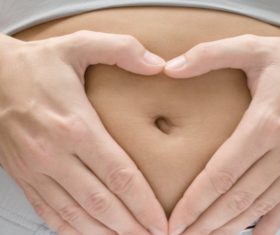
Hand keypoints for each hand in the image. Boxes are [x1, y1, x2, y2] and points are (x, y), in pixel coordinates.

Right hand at [0, 31, 166, 234]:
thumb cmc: (37, 65)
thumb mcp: (79, 44)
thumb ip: (121, 49)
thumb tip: (157, 63)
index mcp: (75, 125)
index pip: (118, 174)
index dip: (143, 202)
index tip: (161, 220)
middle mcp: (55, 154)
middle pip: (101, 202)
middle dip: (130, 226)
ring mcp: (37, 170)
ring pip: (76, 215)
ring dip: (105, 234)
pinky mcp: (26, 177)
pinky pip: (50, 213)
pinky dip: (72, 230)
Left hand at [164, 31, 279, 234]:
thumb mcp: (252, 48)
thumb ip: (209, 55)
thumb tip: (171, 67)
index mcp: (264, 124)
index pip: (221, 173)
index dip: (195, 201)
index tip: (174, 219)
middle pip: (237, 198)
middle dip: (206, 223)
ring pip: (258, 207)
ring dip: (230, 227)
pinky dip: (268, 224)